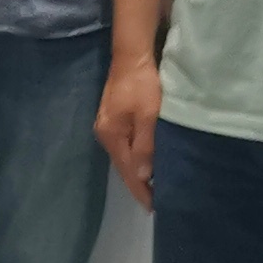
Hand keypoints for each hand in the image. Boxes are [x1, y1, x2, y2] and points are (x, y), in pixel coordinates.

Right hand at [94, 55, 162, 209]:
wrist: (131, 54)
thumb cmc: (142, 84)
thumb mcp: (148, 115)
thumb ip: (145, 146)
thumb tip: (142, 175)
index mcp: (112, 136)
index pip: (127, 171)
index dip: (140, 190)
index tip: (153, 208)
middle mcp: (106, 134)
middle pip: (123, 165)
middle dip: (138, 184)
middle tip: (156, 201)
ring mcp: (108, 125)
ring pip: (124, 155)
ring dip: (137, 170)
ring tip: (153, 186)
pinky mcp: (114, 117)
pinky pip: (126, 144)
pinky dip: (135, 156)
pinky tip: (144, 160)